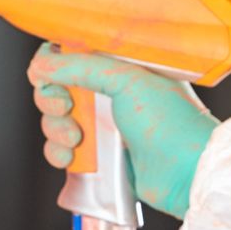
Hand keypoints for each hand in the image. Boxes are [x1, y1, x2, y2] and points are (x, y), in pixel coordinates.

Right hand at [27, 44, 219, 219]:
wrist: (187, 173)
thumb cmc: (172, 124)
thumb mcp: (128, 81)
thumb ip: (82, 67)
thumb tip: (43, 62)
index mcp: (121, 69)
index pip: (73, 56)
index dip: (53, 63)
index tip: (47, 73)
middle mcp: (110, 95)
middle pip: (57, 88)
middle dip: (52, 99)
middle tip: (67, 107)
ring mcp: (104, 126)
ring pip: (56, 121)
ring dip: (56, 129)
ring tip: (77, 138)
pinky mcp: (99, 156)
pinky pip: (62, 150)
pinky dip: (59, 153)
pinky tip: (72, 156)